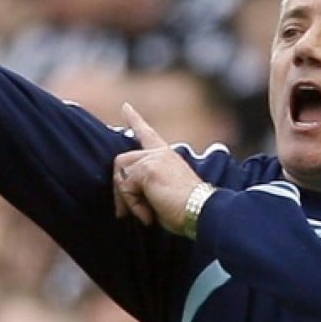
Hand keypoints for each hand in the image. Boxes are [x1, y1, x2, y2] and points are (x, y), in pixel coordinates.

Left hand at [113, 102, 202, 234]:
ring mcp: (153, 159)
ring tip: (143, 213)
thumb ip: (146, 184)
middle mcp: (159, 153)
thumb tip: (123, 194)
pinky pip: (126, 187)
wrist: (201, 211)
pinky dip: (133, 206)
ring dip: (126, 199)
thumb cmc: (185, 209)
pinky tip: (148, 215)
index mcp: (166, 156)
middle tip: (123, 212)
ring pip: (120, 175)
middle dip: (119, 189)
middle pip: (121, 161)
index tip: (126, 106)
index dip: (135, 120)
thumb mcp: (164, 192)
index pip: (147, 134)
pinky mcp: (147, 169)